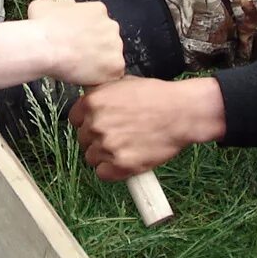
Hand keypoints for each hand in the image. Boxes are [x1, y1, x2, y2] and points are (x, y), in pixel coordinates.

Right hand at [27, 0, 124, 86]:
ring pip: (110, 57)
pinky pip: (112, 74)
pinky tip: (86, 78)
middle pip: (107, 38)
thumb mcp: (44, 6)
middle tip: (78, 55)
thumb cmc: (43, 26)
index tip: (76, 39)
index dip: (86, 32)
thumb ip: (56, 8)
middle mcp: (111, 26)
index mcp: (98, 10)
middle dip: (95, 46)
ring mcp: (116, 47)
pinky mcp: (116, 67)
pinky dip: (101, 78)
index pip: (98, 22)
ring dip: (99, 62)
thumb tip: (51, 13)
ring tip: (80, 68)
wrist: (45, 47)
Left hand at [69, 76, 224, 179]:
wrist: (182, 113)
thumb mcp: (123, 83)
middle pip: (83, 140)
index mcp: (92, 102)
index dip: (87, 122)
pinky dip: (111, 170)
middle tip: (117, 137)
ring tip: (124, 148)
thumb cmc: (157, 96)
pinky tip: (124, 161)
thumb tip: (90, 101)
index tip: (99, 125)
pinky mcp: (121, 165)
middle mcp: (95, 124)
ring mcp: (107, 146)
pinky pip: (103, 173)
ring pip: (92, 158)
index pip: (75, 119)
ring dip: (104, 155)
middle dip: (96, 139)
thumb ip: (102, 94)